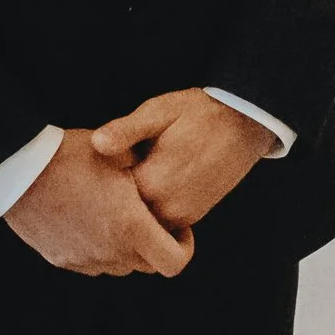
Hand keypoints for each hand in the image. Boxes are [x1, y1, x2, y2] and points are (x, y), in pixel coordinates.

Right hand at [2, 129, 193, 278]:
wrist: (18, 168)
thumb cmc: (71, 156)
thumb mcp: (119, 153)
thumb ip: (147, 172)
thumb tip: (159, 179)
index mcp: (131, 227)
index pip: (175, 263)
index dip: (184, 247)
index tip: (176, 226)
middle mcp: (111, 252)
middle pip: (148, 266)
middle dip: (155, 244)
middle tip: (145, 216)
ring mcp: (85, 259)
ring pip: (119, 265)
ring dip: (125, 247)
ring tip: (113, 214)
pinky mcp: (62, 259)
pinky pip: (92, 262)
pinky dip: (98, 247)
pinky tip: (87, 218)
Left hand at [91, 89, 275, 232]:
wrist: (243, 124)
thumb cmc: (197, 112)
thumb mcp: (157, 111)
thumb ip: (126, 130)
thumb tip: (96, 143)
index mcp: (152, 181)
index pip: (106, 195)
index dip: (95, 180)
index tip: (92, 165)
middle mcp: (166, 206)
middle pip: (121, 213)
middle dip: (110, 197)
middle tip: (109, 168)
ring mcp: (182, 216)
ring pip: (141, 221)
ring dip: (130, 205)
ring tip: (129, 173)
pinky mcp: (192, 217)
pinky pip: (160, 222)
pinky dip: (148, 209)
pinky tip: (146, 183)